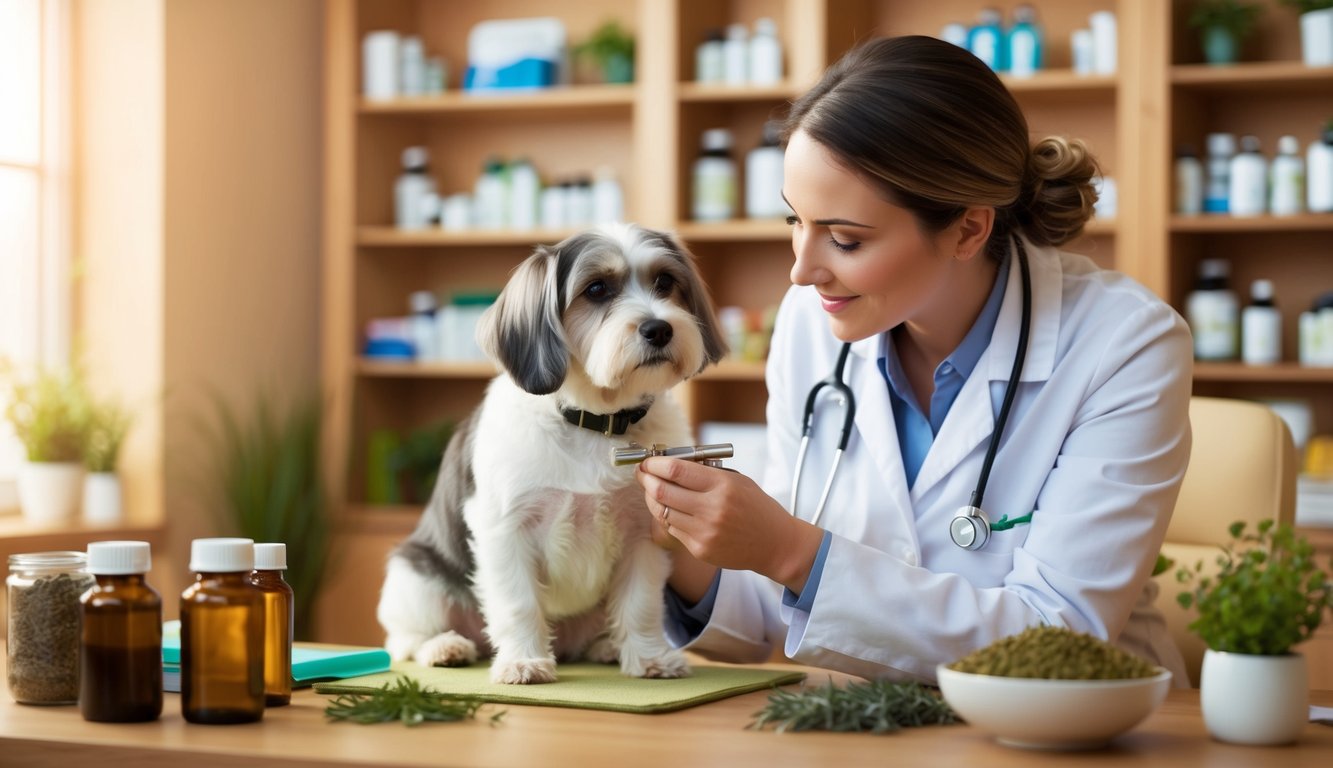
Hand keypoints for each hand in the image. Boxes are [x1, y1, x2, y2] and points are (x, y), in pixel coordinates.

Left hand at [635, 457, 823, 593]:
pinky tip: (669, 508)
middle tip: (642, 474)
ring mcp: (704, 532)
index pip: (676, 470)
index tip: (647, 461)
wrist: (774, 544)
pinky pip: (672, 529)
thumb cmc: (755, 507)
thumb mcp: (736, 480)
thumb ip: (705, 471)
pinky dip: (666, 516)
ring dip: (651, 498)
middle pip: (662, 491)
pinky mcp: (700, 549)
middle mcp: (711, 509)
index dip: (654, 464)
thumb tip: (670, 462)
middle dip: (645, 479)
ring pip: (661, 511)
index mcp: (722, 485)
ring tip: (652, 490)